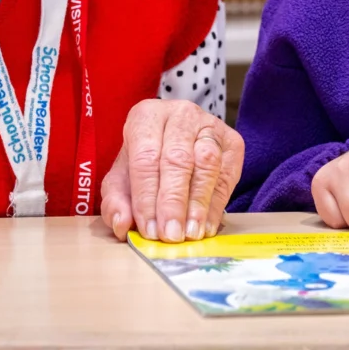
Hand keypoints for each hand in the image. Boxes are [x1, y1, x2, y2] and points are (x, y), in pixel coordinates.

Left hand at [99, 99, 243, 242]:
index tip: (149, 229)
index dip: (146, 196)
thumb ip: (115, 201)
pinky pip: (228, 173)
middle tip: (171, 235)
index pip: (145, 157)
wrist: (177, 142)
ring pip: (207, 163)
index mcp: (146, 116)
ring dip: (199, 203)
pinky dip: (217, 203)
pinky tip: (207, 226)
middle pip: (178, 159)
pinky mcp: (232, 141)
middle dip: (174, 202)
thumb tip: (121, 224)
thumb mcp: (122, 177)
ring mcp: (210, 125)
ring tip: (191, 233)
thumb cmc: (146, 161)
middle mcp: (180, 114)